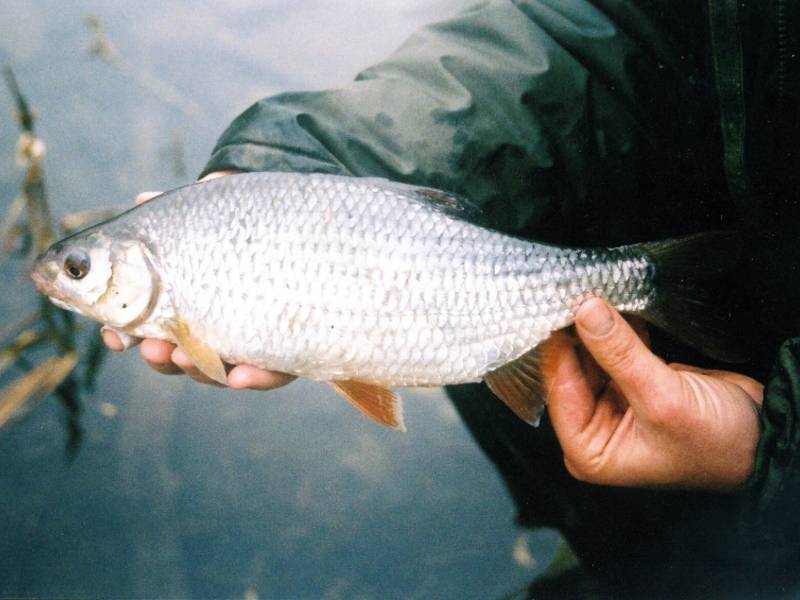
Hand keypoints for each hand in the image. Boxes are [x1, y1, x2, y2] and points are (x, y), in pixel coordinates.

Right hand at [101, 170, 296, 390]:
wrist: (295, 230)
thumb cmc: (243, 225)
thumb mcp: (211, 217)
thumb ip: (181, 215)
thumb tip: (144, 198)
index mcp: (185, 304)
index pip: (150, 327)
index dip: (127, 336)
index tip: (114, 337)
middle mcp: (214, 330)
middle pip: (180, 358)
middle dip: (162, 357)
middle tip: (152, 348)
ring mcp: (249, 343)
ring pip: (218, 372)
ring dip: (198, 370)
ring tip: (184, 358)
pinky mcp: (288, 350)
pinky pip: (272, 375)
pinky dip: (255, 379)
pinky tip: (240, 376)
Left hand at [542, 298, 762, 491]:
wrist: (764, 440)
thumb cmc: (716, 443)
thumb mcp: (663, 398)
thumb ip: (620, 353)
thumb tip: (586, 312)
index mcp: (588, 450)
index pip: (560, 387)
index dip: (561, 344)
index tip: (562, 305)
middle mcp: (592, 431)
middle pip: (572, 370)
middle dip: (579, 333)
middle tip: (579, 291)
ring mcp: (610, 407)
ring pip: (591, 356)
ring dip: (597, 327)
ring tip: (597, 292)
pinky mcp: (630, 386)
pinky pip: (612, 352)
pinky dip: (615, 330)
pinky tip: (616, 305)